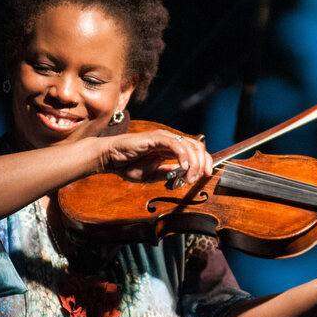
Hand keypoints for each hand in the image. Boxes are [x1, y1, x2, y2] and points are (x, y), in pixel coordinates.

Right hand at [98, 129, 212, 183]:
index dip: (205, 162)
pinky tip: (182, 166)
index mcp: (171, 149)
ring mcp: (163, 138)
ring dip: (193, 163)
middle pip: (196, 147)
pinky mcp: (155, 138)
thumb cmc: (128, 165)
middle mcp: (170, 141)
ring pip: (188, 145)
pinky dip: (182, 155)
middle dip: (202, 163)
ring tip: (189, 177)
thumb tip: (184, 176)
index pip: (195, 151)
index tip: (206, 175)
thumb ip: (168, 174)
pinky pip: (174, 144)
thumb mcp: (152, 175)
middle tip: (198, 178)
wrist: (110, 158)